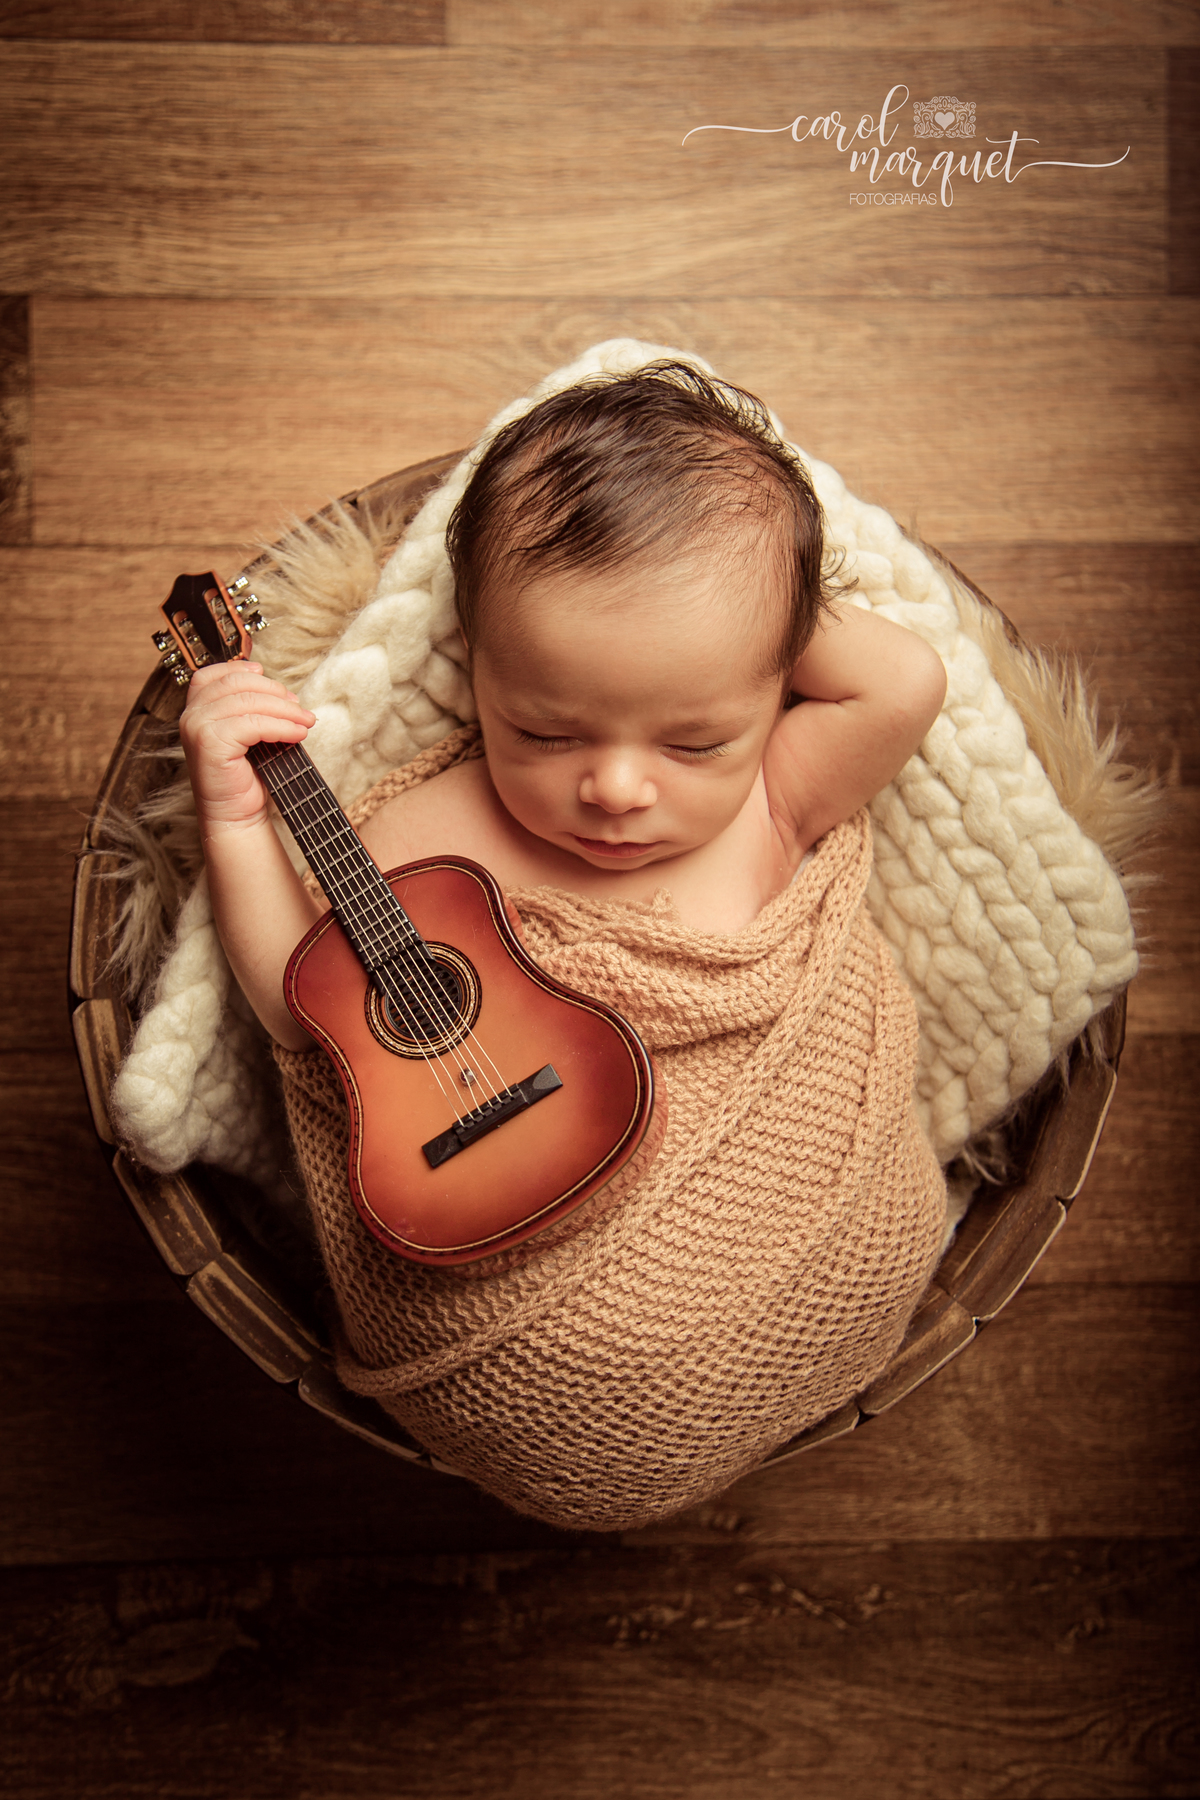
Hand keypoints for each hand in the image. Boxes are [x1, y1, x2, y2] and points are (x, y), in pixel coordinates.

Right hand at [179, 662, 315, 832]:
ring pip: (249, 701)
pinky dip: (281, 726)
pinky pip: (253, 724)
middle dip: (276, 692)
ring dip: (285, 710)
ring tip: (306, 721)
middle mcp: (191, 715)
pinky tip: (298, 734)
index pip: (216, 674)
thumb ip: (254, 709)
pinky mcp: (210, 742)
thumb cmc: (244, 776)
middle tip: (300, 708)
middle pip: (237, 684)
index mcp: (196, 709)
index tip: (270, 677)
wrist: (235, 814)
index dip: (244, 670)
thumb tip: (284, 692)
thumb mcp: (248, 734)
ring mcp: (197, 727)